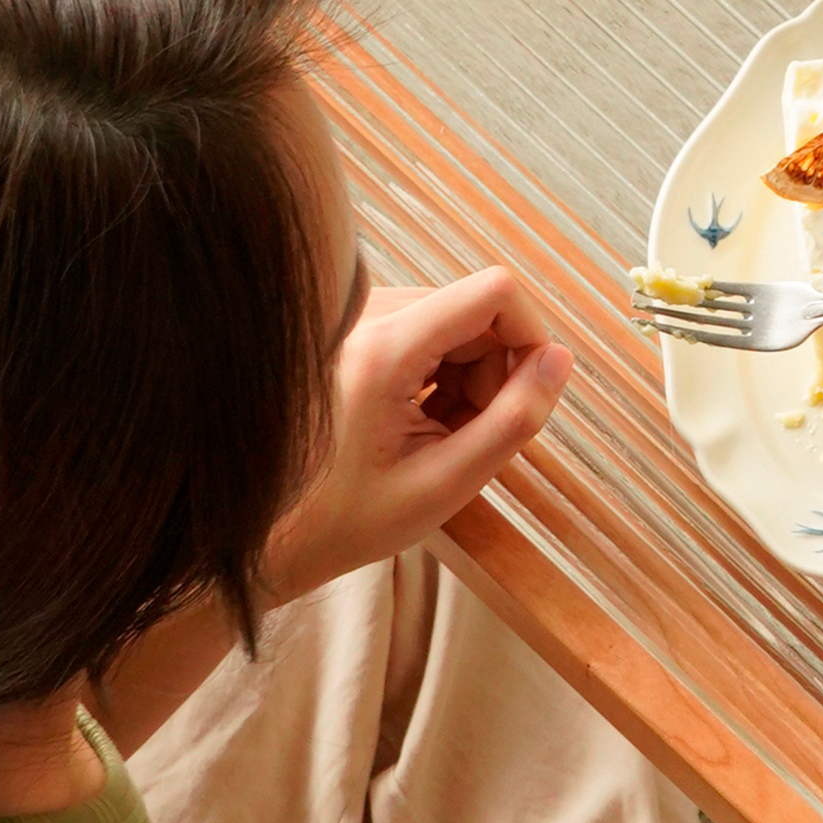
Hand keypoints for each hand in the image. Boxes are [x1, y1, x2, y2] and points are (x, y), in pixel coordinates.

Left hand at [263, 266, 571, 602]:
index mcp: (383, 348)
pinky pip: (423, 330)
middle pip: (475, 309)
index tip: (530, 393)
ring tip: (432, 436)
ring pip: (453, 320)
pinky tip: (410, 421)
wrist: (264, 531)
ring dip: (464, 377)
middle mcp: (362, 315)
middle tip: (467, 437)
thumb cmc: (345, 519)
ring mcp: (351, 318)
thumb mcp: (447, 482)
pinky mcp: (348, 327)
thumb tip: (558, 361)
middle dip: (493, 371)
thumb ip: (513, 419)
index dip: (532, 336)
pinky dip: (435, 373)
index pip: (495, 291)